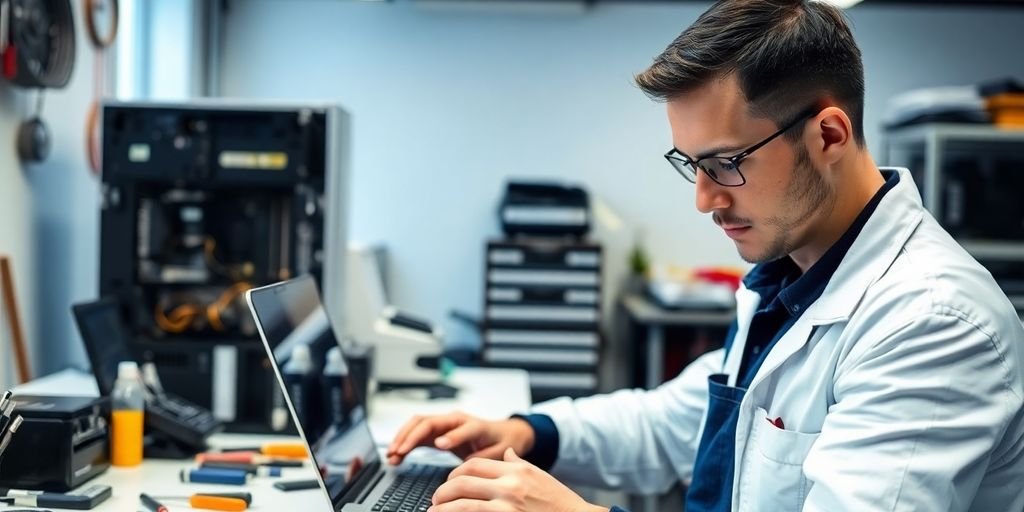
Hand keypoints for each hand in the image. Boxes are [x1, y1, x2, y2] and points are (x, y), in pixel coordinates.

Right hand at [386, 412, 534, 465]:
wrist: (505, 433)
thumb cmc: (502, 441)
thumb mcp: (499, 451)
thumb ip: (484, 456)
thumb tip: (467, 462)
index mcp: (473, 424)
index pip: (457, 427)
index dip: (448, 436)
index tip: (439, 445)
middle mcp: (455, 420)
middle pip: (428, 421)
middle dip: (410, 435)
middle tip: (398, 451)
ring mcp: (445, 425)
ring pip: (417, 425)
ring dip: (402, 438)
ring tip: (391, 455)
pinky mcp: (438, 432)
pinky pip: (418, 435)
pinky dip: (406, 444)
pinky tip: (396, 456)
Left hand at [429, 448, 606, 511]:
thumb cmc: (559, 503)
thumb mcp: (540, 476)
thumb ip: (519, 464)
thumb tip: (507, 454)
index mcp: (515, 471)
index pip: (473, 464)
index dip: (454, 473)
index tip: (448, 483)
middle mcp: (509, 487)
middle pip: (462, 482)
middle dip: (443, 492)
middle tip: (436, 499)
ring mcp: (507, 508)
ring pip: (462, 505)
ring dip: (442, 509)